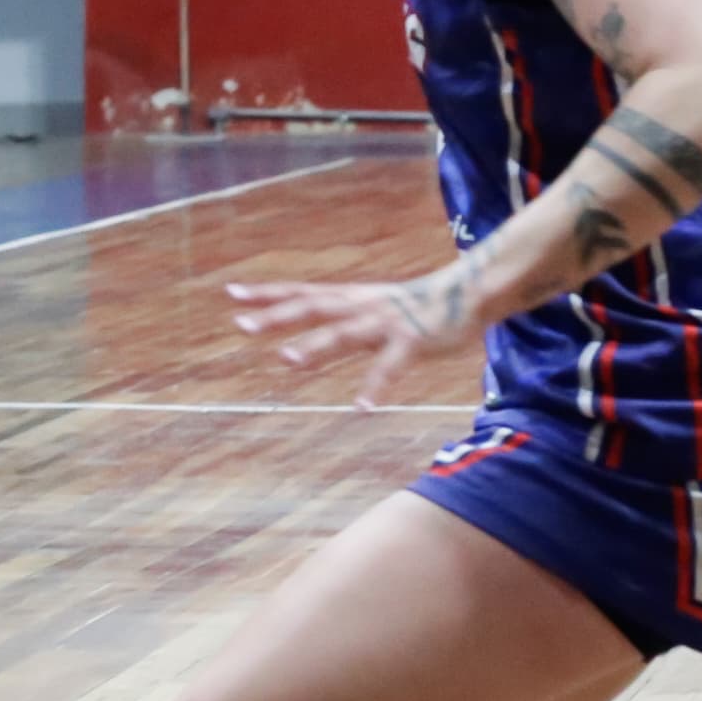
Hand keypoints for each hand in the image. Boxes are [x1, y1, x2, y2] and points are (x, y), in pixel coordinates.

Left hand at [229, 269, 480, 408]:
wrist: (469, 292)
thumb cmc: (415, 303)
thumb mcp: (370, 305)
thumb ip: (340, 317)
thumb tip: (306, 330)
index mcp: (349, 298)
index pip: (300, 292)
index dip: (267, 294)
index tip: (231, 294)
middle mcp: (361, 306)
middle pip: (312, 308)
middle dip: (277, 317)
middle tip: (242, 325)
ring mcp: (386, 322)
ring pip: (344, 334)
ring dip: (315, 346)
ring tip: (287, 360)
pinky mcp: (412, 341)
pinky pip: (389, 367)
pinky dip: (375, 386)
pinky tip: (362, 408)